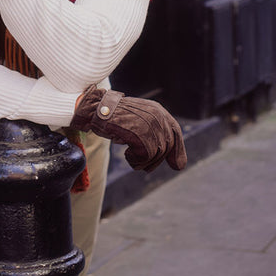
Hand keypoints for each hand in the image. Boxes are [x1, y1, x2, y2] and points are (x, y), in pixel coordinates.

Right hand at [71, 86, 186, 172]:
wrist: (96, 109)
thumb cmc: (114, 118)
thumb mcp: (138, 122)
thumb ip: (156, 135)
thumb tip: (180, 165)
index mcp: (157, 110)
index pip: (175, 132)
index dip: (177, 150)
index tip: (176, 166)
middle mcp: (157, 115)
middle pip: (167, 146)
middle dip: (156, 160)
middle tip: (142, 164)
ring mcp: (149, 124)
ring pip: (156, 154)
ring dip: (143, 161)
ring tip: (130, 156)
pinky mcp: (140, 134)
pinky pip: (145, 157)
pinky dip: (135, 160)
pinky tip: (127, 154)